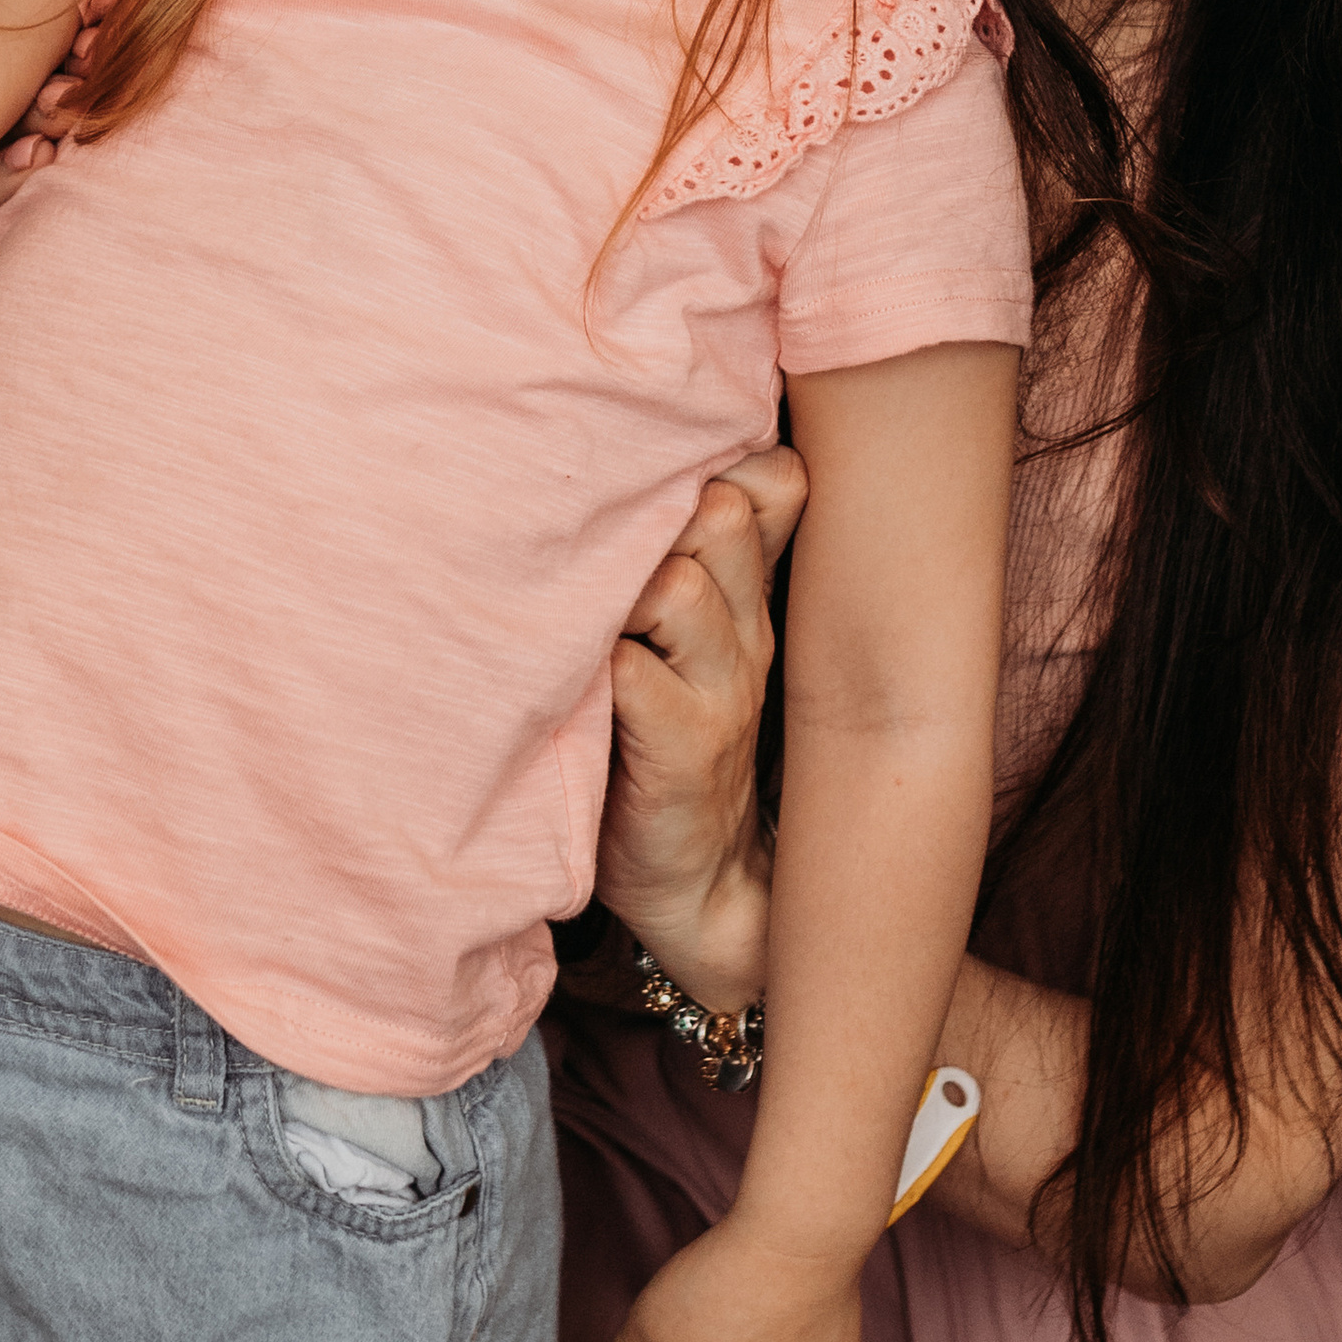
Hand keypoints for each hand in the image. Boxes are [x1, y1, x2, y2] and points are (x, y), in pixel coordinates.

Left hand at [594, 443, 804, 1007]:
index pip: (774, 484)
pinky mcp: (683, 750)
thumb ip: (675, 565)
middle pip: (719, 514)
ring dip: (621, 584)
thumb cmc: (668, 745)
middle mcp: (746, 634)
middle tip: (594, 543)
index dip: (724, 458)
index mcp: (747, 598)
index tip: (652, 463)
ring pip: (681, 584)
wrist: (698, 883)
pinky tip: (567, 673)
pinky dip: (593, 658)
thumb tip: (613, 471)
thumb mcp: (690, 645)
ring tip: (580, 613)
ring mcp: (721, 692)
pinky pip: (634, 672)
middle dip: (656, 509)